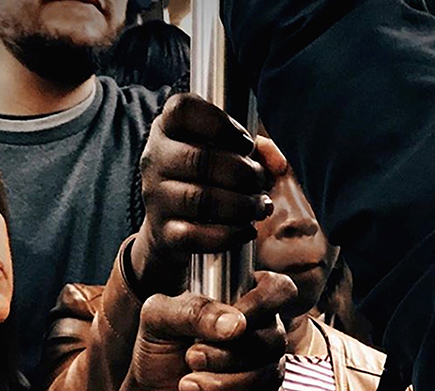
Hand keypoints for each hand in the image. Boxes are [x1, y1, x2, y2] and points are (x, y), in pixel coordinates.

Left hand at [114, 270, 294, 390]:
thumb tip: (236, 325)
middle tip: (191, 357)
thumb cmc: (158, 350)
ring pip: (269, 377)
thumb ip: (193, 311)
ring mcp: (266, 368)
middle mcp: (261, 332)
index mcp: (242, 300)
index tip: (235, 323)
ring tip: (188, 386)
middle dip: (229, 355)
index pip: (279, 290)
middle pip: (273, 341)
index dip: (264, 304)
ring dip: (226, 386)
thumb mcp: (160, 318)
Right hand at [130, 93, 284, 295]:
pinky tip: (246, 231)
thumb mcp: (226, 152)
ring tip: (259, 208)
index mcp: (168, 128)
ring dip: (241, 206)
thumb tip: (278, 164)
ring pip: (202, 200)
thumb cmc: (205, 179)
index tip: (245, 143)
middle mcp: (155, 159)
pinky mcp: (164, 233)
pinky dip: (229, 235)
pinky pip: (197, 236)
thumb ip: (257, 149)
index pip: (182, 110)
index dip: (220, 124)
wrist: (171, 225)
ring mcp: (156, 198)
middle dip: (243, 173)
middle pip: (200, 160)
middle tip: (259, 183)